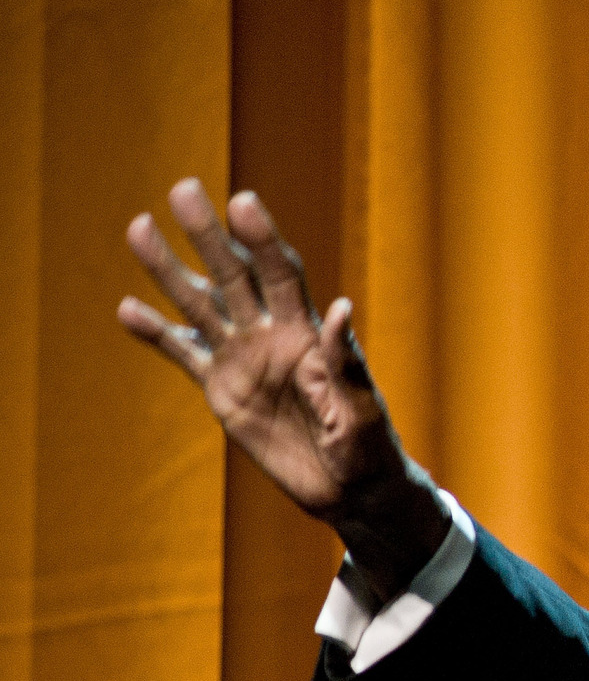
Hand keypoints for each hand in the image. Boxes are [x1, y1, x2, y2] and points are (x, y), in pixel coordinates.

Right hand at [117, 178, 446, 603]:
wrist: (352, 490)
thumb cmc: (370, 446)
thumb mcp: (363, 408)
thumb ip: (346, 362)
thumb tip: (340, 307)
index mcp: (310, 333)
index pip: (283, 274)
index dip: (264, 240)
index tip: (243, 203)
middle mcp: (273, 336)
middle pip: (236, 276)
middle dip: (210, 236)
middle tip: (183, 190)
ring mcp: (245, 360)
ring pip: (201, 305)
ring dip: (170, 270)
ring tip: (139, 228)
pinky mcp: (223, 390)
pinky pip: (185, 355)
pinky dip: (157, 334)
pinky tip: (127, 309)